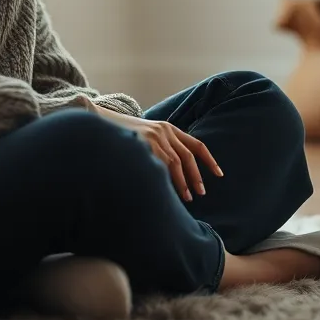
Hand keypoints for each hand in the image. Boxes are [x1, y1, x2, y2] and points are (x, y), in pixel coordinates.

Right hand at [79, 98, 223, 201]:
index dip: (209, 160)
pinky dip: (165, 178)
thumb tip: (173, 174)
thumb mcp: (146, 137)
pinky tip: (167, 188)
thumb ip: (161, 149)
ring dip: (183, 181)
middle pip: (188, 156)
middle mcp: (164, 130)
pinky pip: (159, 163)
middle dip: (197, 176)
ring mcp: (153, 136)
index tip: (219, 174)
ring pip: (175, 162)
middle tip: (201, 193)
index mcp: (168, 128)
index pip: (196, 145)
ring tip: (187, 197)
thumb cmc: (123, 135)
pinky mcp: (143, 142)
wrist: (100, 122)